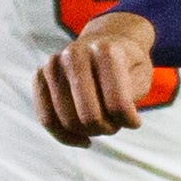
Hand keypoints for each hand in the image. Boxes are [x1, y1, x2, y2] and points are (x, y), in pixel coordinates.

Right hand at [33, 12, 159, 146]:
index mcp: (105, 51)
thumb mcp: (142, 78)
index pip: (117, 104)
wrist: (105, 41)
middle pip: (89, 116)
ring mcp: (53, 64)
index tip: (134, 122)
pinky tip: (82, 139)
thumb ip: (129, 99)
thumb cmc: (126, 66)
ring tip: (101, 125)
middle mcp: (74, 54)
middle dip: (106, 129)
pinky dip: (65, 137)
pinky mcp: (39, 76)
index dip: (129, 122)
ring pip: (67, 121)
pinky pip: (47, 119)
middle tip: (115, 125)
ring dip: (88, 133)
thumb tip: (107, 119)